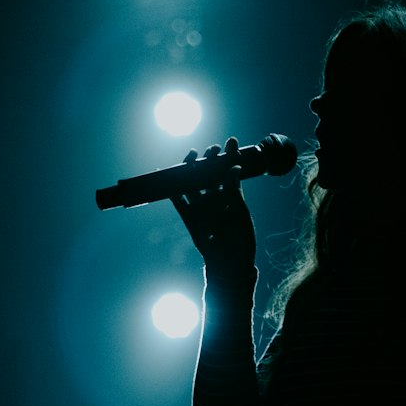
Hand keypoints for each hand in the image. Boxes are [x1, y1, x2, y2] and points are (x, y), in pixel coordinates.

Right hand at [171, 138, 256, 275]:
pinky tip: (164, 176)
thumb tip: (234, 167)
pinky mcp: (189, 217)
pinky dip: (171, 189)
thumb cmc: (241, 240)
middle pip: (209, 174)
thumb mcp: (240, 214)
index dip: (230, 156)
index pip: (230, 171)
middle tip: (212, 149)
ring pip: (193, 183)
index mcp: (231, 196)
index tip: (231, 141)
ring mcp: (201, 207)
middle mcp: (215, 198)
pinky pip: (178, 201)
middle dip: (210, 159)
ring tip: (192, 154)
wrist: (229, 264)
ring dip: (191, 169)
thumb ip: (235, 192)